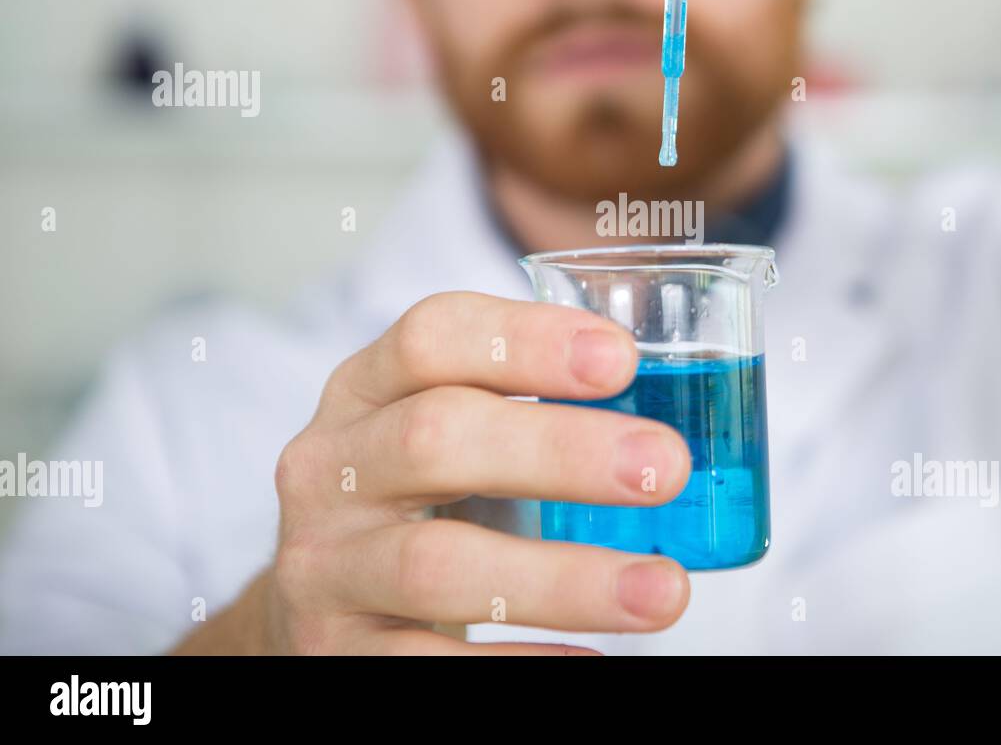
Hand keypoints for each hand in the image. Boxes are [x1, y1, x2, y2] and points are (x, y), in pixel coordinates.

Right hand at [176, 292, 691, 653]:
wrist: (320, 602)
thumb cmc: (421, 497)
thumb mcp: (450, 430)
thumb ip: (527, 406)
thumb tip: (678, 413)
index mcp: (366, 389)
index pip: (430, 336)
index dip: (526, 340)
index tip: (623, 359)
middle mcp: (331, 467)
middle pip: (435, 437)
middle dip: (561, 449)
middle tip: (666, 468)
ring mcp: (325, 564)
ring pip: (436, 565)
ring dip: (563, 579)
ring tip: (663, 591)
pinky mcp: (336, 651)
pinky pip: (430, 665)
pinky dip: (520, 664)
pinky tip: (594, 658)